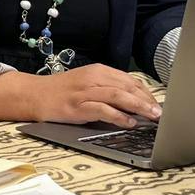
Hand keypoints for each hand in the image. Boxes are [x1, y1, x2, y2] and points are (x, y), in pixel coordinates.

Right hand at [0, 66, 162, 127]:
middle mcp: (94, 78)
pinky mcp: (77, 106)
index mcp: (99, 71)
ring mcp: (85, 92)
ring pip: (118, 96)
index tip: (158, 104)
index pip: (129, 80)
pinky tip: (129, 122)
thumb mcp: (88, 84)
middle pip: (127, 87)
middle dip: (147, 100)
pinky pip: (103, 110)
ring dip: (138, 107)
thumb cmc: (63, 92)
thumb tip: (135, 103)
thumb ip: (109, 90)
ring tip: (151, 117)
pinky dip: (118, 116)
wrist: (34, 95)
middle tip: (161, 112)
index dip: (146, 93)